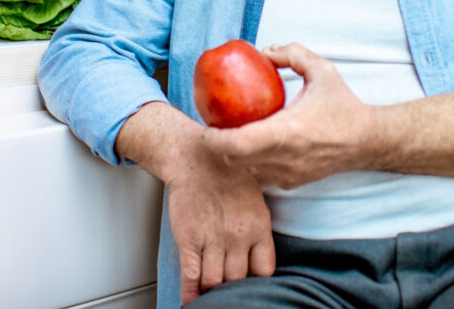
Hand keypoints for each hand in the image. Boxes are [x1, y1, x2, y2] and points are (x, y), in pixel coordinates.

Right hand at [167, 143, 275, 303]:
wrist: (195, 158)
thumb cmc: (226, 173)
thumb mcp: (256, 198)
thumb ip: (259, 227)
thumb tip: (259, 254)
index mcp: (259, 225)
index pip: (264, 270)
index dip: (256, 280)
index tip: (250, 281)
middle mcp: (238, 236)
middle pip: (238, 280)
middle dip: (233, 287)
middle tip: (228, 287)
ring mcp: (212, 239)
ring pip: (215, 281)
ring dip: (212, 289)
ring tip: (211, 291)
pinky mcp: (189, 239)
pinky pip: (191, 275)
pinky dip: (191, 293)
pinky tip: (192, 300)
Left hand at [201, 42, 376, 188]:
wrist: (367, 141)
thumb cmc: (343, 105)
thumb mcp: (322, 70)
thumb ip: (292, 53)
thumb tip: (264, 51)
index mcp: (287, 131)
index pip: (238, 144)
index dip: (215, 140)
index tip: (206, 128)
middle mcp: (285, 157)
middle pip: (235, 159)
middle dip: (220, 146)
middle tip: (215, 127)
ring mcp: (288, 174)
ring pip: (247, 168)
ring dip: (237, 154)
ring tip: (234, 134)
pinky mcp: (292, 182)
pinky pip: (262, 172)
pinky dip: (253, 160)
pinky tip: (256, 143)